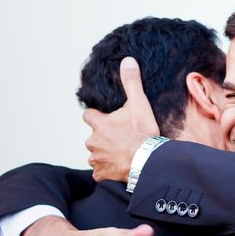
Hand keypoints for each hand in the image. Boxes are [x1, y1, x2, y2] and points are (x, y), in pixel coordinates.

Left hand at [83, 57, 159, 181]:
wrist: (145, 161)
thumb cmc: (142, 133)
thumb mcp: (138, 104)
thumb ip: (131, 82)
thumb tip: (127, 61)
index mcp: (99, 124)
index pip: (88, 115)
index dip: (96, 116)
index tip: (104, 118)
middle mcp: (92, 141)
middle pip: (93, 137)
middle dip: (104, 138)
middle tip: (121, 139)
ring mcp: (96, 159)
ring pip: (97, 155)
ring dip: (106, 154)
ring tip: (123, 154)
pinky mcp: (100, 174)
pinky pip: (101, 172)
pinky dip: (108, 170)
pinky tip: (120, 168)